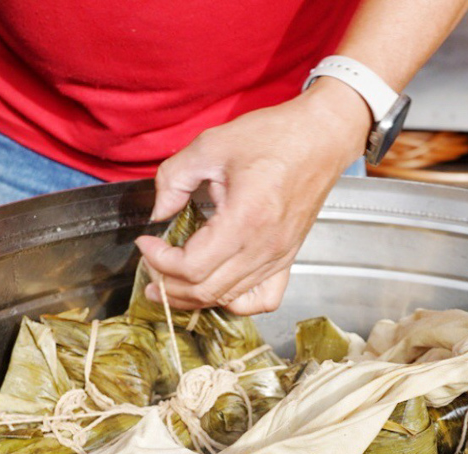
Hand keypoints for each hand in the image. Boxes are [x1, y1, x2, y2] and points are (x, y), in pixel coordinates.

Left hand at [135, 78, 371, 314]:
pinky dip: (235, 302)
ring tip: (171, 281)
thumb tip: (158, 211)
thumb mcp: (211, 145)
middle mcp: (264, 247)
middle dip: (168, 284)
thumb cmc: (275, 137)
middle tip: (151, 266)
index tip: (146, 242)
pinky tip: (218, 287)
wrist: (320, 137)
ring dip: (193, 296)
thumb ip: (174, 179)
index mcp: (244, 220)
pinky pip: (262, 299)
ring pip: (227, 299)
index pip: (191, 267)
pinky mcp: (288, 259)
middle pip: (205, 291)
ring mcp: (279, 258)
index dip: (159, 261)